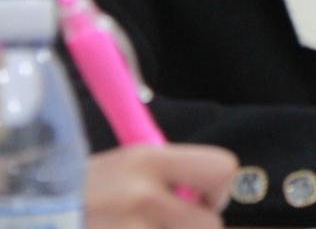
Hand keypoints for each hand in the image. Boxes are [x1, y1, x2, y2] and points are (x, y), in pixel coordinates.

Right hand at [85, 145, 237, 228]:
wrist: (25, 213)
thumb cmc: (79, 190)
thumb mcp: (123, 164)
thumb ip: (166, 174)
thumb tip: (205, 191)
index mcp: (146, 161)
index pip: (222, 167)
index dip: (220, 187)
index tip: (204, 197)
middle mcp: (142, 197)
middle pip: (210, 225)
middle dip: (197, 228)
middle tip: (172, 223)